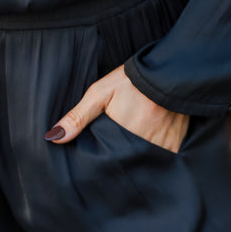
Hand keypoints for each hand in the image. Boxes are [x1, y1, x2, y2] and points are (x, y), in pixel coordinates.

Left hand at [45, 64, 188, 152]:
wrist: (166, 68)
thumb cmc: (130, 81)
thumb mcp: (100, 93)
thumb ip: (78, 117)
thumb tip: (52, 137)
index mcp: (123, 135)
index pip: (108, 161)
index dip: (104, 159)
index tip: (103, 152)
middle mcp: (145, 146)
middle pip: (128, 163)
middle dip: (121, 159)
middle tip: (121, 141)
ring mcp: (164, 147)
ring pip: (147, 162)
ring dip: (141, 157)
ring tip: (137, 139)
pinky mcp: (178, 145)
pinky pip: (166, 158)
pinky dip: (159, 153)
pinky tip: (153, 139)